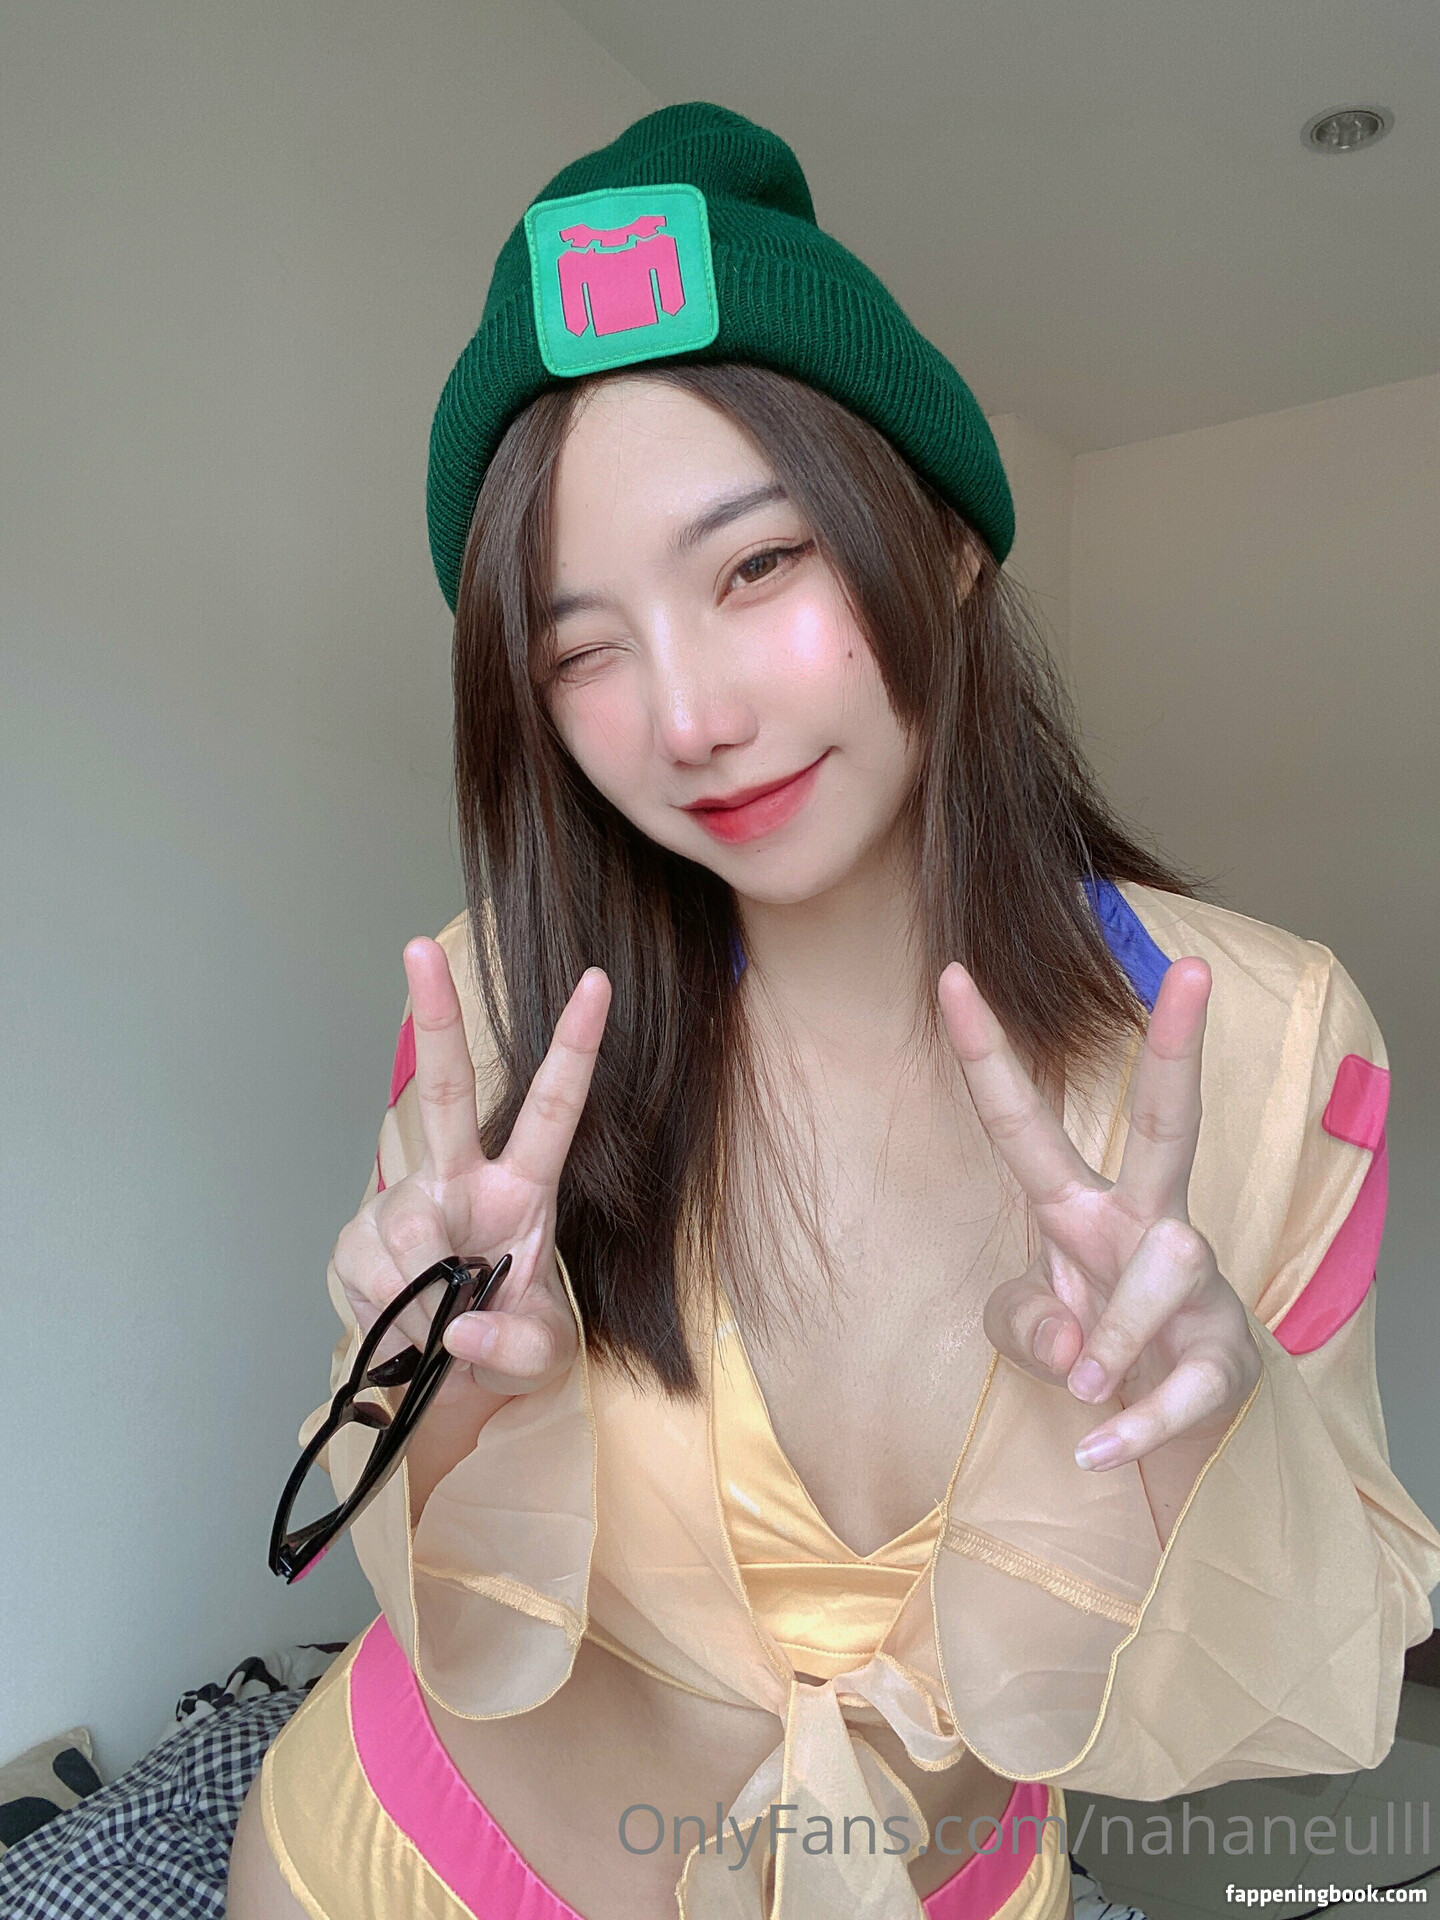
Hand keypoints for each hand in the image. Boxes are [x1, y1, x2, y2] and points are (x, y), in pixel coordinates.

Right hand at [333, 937, 610, 1414]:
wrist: (444, 1383)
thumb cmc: (509, 1344)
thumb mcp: (543, 1360)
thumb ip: (516, 1347)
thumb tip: (461, 1324)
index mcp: (524, 1190)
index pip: (553, 1110)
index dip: (575, 1048)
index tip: (596, 982)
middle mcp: (461, 1180)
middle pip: (446, 1091)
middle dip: (435, 1017)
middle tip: (419, 948)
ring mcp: (405, 1205)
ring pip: (406, 1240)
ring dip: (425, 1303)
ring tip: (443, 1328)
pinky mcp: (356, 1242)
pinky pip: (371, 1279)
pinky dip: (389, 1318)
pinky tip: (404, 1323)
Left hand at [938, 956, 1260, 1471]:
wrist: (1160, 1429)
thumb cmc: (1091, 1348)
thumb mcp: (1026, 1330)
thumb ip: (1020, 1324)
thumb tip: (1073, 1348)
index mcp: (1078, 1208)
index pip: (1025, 1122)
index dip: (985, 1054)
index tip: (950, 976)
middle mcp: (1144, 1224)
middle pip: (1168, 1121)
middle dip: (1177, 1049)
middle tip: (1192, 969)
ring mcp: (1195, 1284)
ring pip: (1171, 1261)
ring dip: (1117, 1331)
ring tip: (1086, 1385)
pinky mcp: (1226, 1354)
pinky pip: (1189, 1378)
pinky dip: (1137, 1424)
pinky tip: (1097, 1450)